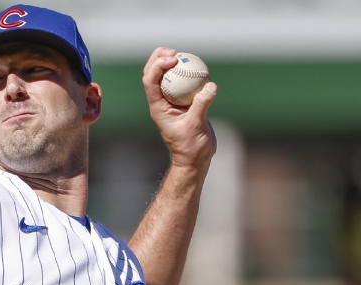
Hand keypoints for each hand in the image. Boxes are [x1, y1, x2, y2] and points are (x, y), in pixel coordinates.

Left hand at [142, 48, 217, 169]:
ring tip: (181, 53)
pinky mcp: (183, 102)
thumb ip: (202, 105)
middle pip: (152, 74)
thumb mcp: (196, 126)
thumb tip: (210, 86)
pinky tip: (196, 66)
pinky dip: (187, 72)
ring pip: (166, 77)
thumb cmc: (191, 146)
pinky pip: (182, 82)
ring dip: (170, 62)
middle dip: (158, 59)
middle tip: (174, 51)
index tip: (173, 58)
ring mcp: (171, 101)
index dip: (157, 66)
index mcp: (158, 107)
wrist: (195, 158)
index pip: (150, 81)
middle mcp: (161, 102)